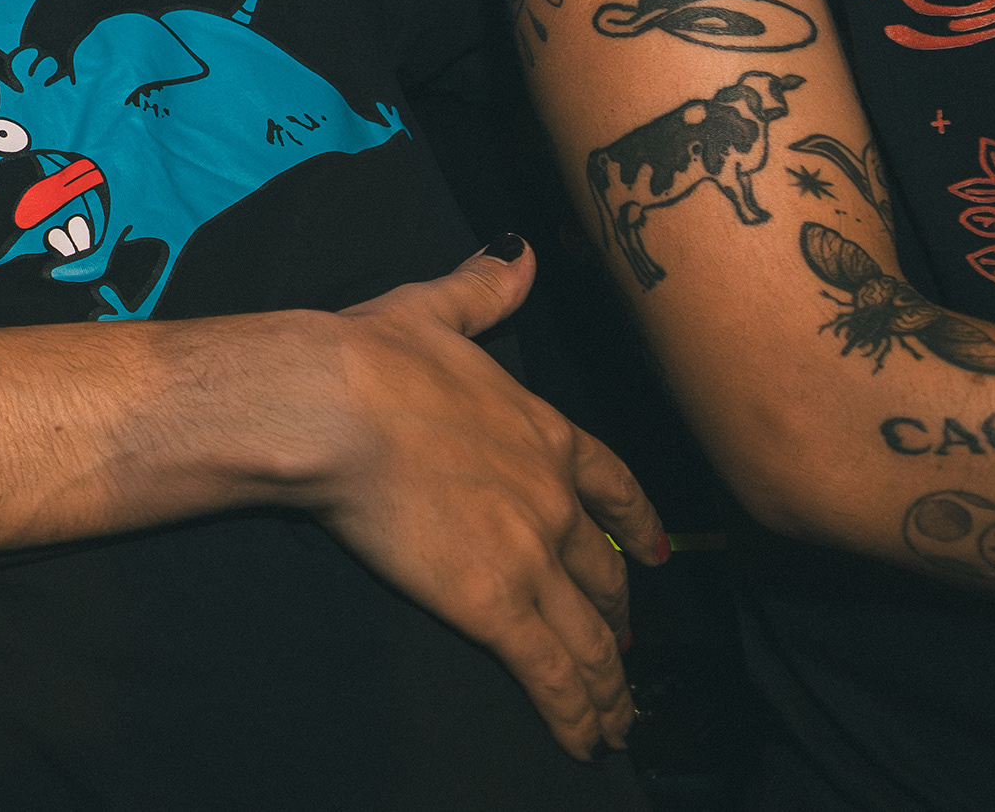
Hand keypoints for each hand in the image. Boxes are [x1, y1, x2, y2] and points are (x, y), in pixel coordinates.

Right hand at [284, 241, 663, 758]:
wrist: (340, 405)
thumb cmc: (373, 356)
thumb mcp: (437, 310)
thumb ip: (484, 290)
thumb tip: (519, 254)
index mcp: (544, 432)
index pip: (613, 485)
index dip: (636, 523)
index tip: (654, 549)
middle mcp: (553, 501)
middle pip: (604, 573)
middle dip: (618, 617)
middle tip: (625, 652)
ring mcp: (530, 557)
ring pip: (589, 636)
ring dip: (608, 683)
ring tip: (617, 721)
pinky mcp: (495, 607)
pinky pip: (552, 673)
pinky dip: (576, 712)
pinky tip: (586, 741)